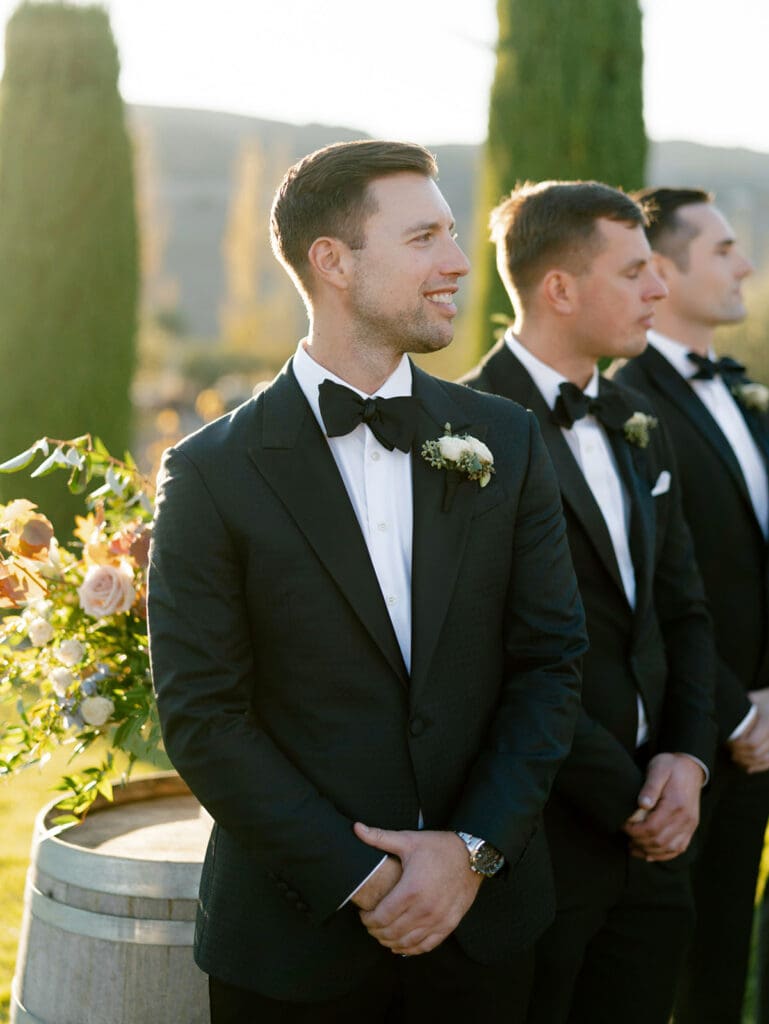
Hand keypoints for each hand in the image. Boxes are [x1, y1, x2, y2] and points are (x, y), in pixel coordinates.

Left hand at [352, 823, 481, 955]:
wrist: (472, 856)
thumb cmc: (439, 848)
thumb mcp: (408, 840)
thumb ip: (379, 837)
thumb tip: (356, 828)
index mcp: (411, 890)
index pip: (381, 917)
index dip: (367, 920)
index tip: (363, 915)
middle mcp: (424, 909)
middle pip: (392, 932)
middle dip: (376, 931)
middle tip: (370, 925)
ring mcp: (438, 920)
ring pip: (407, 942)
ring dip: (391, 942)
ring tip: (383, 934)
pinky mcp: (449, 924)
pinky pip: (427, 945)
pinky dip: (412, 949)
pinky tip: (403, 945)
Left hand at [622, 752, 703, 861]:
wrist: (690, 767)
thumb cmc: (670, 766)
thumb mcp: (658, 769)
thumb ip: (650, 787)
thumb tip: (642, 804)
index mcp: (675, 804)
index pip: (652, 827)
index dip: (634, 831)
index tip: (623, 826)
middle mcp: (685, 818)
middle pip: (659, 841)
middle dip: (639, 843)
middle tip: (625, 838)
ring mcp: (690, 825)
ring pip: (669, 848)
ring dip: (650, 852)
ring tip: (633, 848)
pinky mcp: (691, 827)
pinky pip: (679, 848)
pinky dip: (664, 855)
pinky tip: (650, 855)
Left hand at [730, 695, 768, 773]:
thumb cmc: (759, 701)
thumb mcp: (749, 701)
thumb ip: (736, 708)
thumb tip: (715, 711)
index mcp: (767, 722)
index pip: (751, 742)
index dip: (737, 746)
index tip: (728, 743)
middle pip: (756, 752)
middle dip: (741, 755)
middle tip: (730, 752)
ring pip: (765, 759)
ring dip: (749, 762)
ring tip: (736, 758)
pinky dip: (759, 766)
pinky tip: (748, 768)